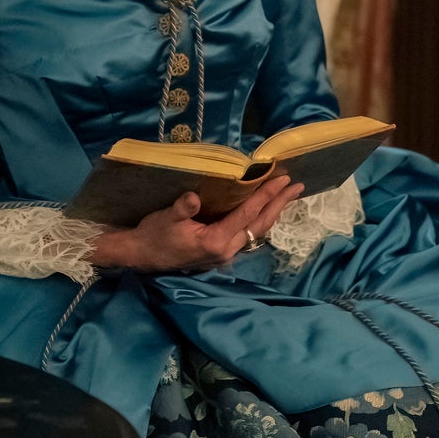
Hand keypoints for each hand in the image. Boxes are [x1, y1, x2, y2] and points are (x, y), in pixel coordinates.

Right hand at [93, 177, 305, 271]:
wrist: (141, 257)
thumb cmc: (153, 236)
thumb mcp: (165, 218)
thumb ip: (182, 208)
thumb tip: (194, 197)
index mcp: (215, 241)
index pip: (247, 215)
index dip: (266, 196)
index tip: (283, 180)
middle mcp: (226, 250)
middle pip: (260, 225)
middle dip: (280, 204)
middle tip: (297, 186)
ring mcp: (225, 253)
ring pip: (257, 231)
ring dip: (273, 212)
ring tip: (288, 195)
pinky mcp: (221, 251)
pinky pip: (248, 233)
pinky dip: (260, 219)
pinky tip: (266, 209)